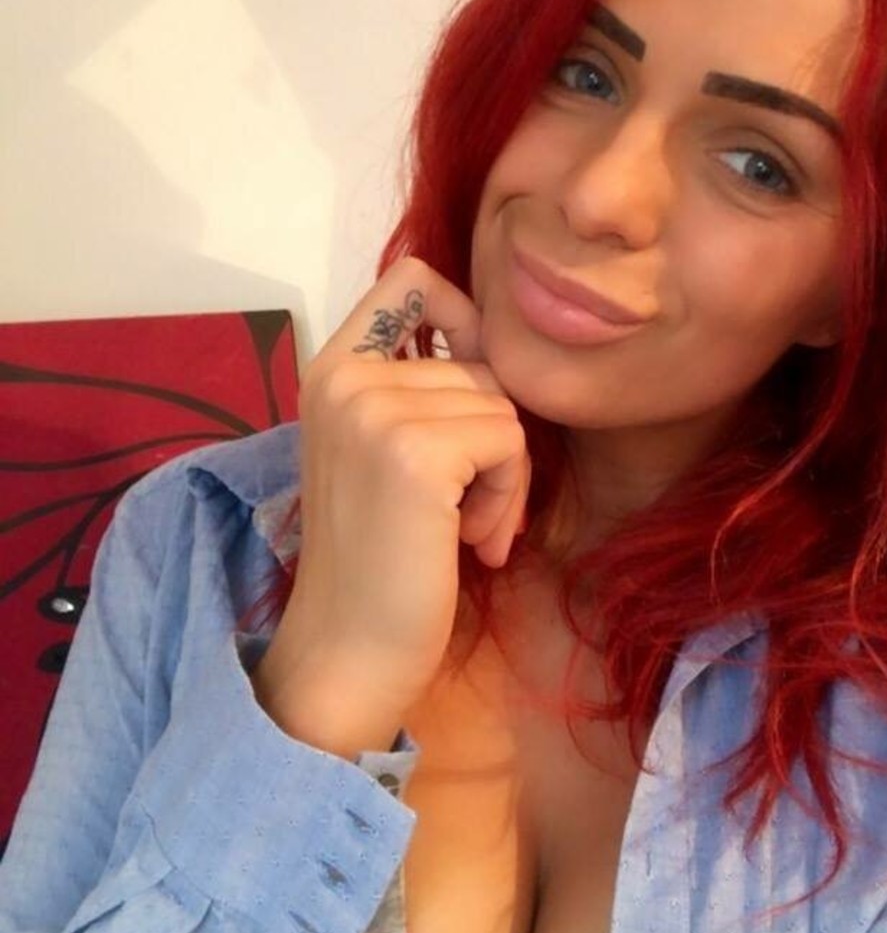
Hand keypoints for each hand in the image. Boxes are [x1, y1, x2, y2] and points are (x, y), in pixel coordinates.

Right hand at [251, 256, 530, 753]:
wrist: (347, 653)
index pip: (412, 279)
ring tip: (465, 530)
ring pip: (503, 405)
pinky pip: (508, 441)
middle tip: (469, 510)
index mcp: (331, 369)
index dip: (466, 320)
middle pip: (483, 362)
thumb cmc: (379, 561)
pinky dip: (508, 496)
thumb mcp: (382, 452)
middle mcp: (344, 376)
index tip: (472, 389)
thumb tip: (496, 346)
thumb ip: (417, 389)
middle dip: (495, 438)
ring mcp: (374, 410)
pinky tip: (472, 543)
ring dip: (504, 476)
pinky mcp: (414, 453)